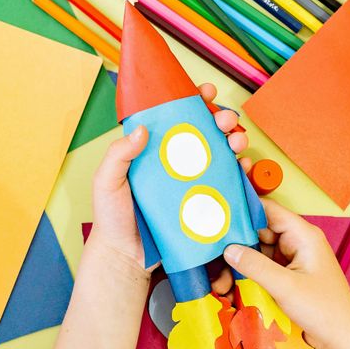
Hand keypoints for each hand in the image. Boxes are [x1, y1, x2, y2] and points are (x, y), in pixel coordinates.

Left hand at [88, 83, 247, 280]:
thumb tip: (142, 129)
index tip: (206, 92)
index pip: (174, 117)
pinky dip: (239, 171)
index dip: (192, 101)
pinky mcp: (204, 201)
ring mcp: (191, 180)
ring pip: (220, 152)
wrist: (126, 256)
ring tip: (237, 142)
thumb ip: (119, 154)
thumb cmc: (112, 216)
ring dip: (234, 141)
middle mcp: (175, 161)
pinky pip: (226, 183)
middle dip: (221, 118)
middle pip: (204, 131)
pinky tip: (242, 166)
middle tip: (226, 120)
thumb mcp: (107, 181)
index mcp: (152, 149)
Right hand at [223, 199, 349, 348]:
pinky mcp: (289, 275)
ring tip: (220, 280)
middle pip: (260, 232)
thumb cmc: (322, 309)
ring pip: (258, 251)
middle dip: (237, 244)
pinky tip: (232, 286)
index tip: (217, 217)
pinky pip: (263, 267)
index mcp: (303, 235)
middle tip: (212, 255)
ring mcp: (293, 259)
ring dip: (240, 263)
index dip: (243, 211)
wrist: (342, 340)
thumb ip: (255, 265)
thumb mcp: (285, 286)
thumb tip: (228, 249)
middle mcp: (298, 242)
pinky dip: (248, 274)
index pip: (268, 211)